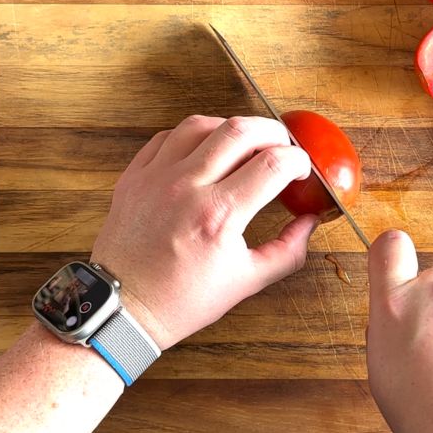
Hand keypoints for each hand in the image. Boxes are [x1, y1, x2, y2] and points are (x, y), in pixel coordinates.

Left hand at [91, 115, 317, 349]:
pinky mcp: (134, 176)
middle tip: (282, 146)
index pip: (273, 164)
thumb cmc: (181, 299)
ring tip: (246, 144)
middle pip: (240, 130)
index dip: (298, 161)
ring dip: (232, 128)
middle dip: (273, 131)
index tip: (301, 170)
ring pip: (201, 124)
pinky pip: (167, 136)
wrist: (122, 308)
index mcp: (218, 216)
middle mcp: (186, 188)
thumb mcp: (246, 282)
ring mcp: (156, 177)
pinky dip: (193, 135)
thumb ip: (287, 250)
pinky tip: (206, 149)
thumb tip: (310, 222)